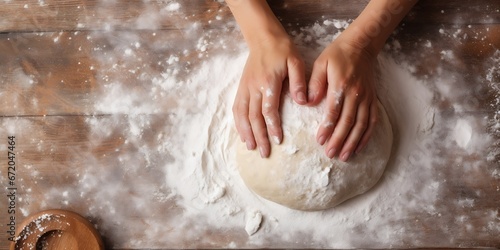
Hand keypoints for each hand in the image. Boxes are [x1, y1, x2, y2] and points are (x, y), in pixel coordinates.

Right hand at [233, 36, 306, 157]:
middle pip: (254, 117)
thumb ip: (299, 81)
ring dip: (245, 132)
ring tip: (250, 147)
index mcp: (268, 82)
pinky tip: (242, 133)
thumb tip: (302, 102)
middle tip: (264, 153)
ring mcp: (245, 88)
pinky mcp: (241, 87)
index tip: (278, 140)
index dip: (272, 126)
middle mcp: (253, 87)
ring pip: (242, 114)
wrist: (262, 37)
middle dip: (259, 136)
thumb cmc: (282, 49)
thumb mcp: (296, 61)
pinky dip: (238, 122)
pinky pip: (237, 108)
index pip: (268, 110)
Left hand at [308, 36, 378, 161]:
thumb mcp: (321, 64)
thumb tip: (308, 102)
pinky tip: (359, 147)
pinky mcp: (372, 100)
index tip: (319, 140)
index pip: (334, 111)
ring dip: (352, 142)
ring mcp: (366, 98)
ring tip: (344, 156)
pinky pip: (371, 121)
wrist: (361, 46)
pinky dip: (366, 136)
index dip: (327, 128)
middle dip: (339, 140)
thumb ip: (314, 83)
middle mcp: (356, 94)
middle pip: (348, 122)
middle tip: (330, 154)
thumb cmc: (337, 55)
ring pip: (361, 125)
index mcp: (341, 85)